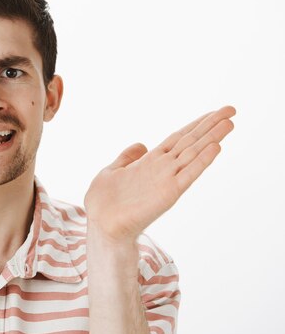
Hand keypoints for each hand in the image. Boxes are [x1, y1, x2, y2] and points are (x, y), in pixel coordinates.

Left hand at [84, 105, 235, 242]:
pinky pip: (189, 173)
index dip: (195, 125)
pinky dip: (202, 160)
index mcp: (149, 162)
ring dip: (212, 137)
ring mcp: (167, 179)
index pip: (178, 138)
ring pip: (193, 153)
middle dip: (210, 125)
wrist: (102, 224)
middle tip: (231, 109)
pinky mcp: (169, 192)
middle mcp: (162, 168)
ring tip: (230, 122)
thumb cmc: (103, 202)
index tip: (214, 113)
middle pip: (191, 141)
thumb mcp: (112, 171)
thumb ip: (127, 157)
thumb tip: (142, 144)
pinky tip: (215, 147)